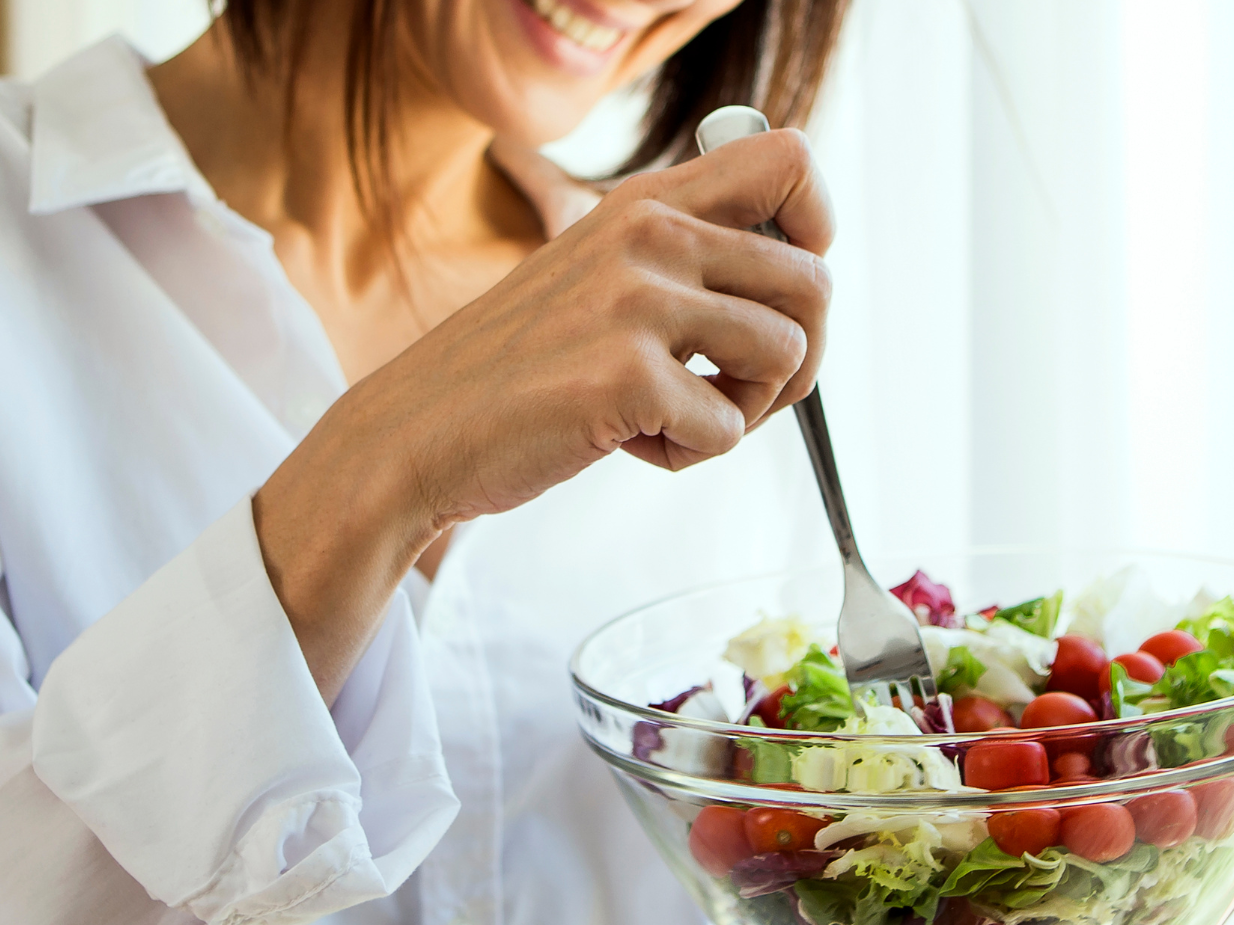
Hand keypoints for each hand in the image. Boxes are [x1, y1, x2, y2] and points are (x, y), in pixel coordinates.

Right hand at [254, 129, 833, 696]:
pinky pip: (727, 430)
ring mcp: (637, 303)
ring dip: (744, 411)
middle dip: (798, 358)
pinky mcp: (627, 377)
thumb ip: (679, 254)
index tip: (783, 293)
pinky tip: (629, 441)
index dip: (817, 228)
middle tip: (737, 392)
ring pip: (788, 356)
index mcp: (646, 202)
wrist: (416, 432)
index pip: (789, 159)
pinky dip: (689, 456)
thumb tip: (799, 265)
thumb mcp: (595, 273)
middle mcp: (648, 236)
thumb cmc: (516, 369)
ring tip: (676, 417)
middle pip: (814, 279)